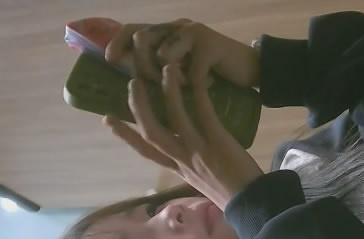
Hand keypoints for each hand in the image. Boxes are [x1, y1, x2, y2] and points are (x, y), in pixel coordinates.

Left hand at [105, 19, 259, 89]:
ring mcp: (194, 33)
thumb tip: (131, 82)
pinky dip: (197, 86)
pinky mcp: (211, 45)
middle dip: (143, 67)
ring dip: (172, 80)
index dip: (117, 42)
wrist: (253, 69)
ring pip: (163, 56)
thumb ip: (160, 69)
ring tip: (187, 86)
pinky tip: (208, 86)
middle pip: (142, 38)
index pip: (133, 29)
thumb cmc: (215, 73)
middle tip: (157, 85)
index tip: (110, 60)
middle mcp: (177, 27)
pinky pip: (190, 72)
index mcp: (167, 32)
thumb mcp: (182, 68)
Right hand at [106, 63, 262, 209]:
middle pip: (151, 132)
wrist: (254, 203)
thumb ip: (190, 167)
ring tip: (165, 69)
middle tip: (132, 83)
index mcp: (178, 170)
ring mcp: (199, 150)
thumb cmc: (233, 193)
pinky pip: (204, 113)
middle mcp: (183, 160)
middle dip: (138, 107)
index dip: (125, 135)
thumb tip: (184, 154)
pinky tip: (195, 77)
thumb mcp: (202, 183)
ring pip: (175, 118)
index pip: (145, 151)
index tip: (107, 118)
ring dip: (167, 92)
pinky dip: (198, 94)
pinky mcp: (218, 142)